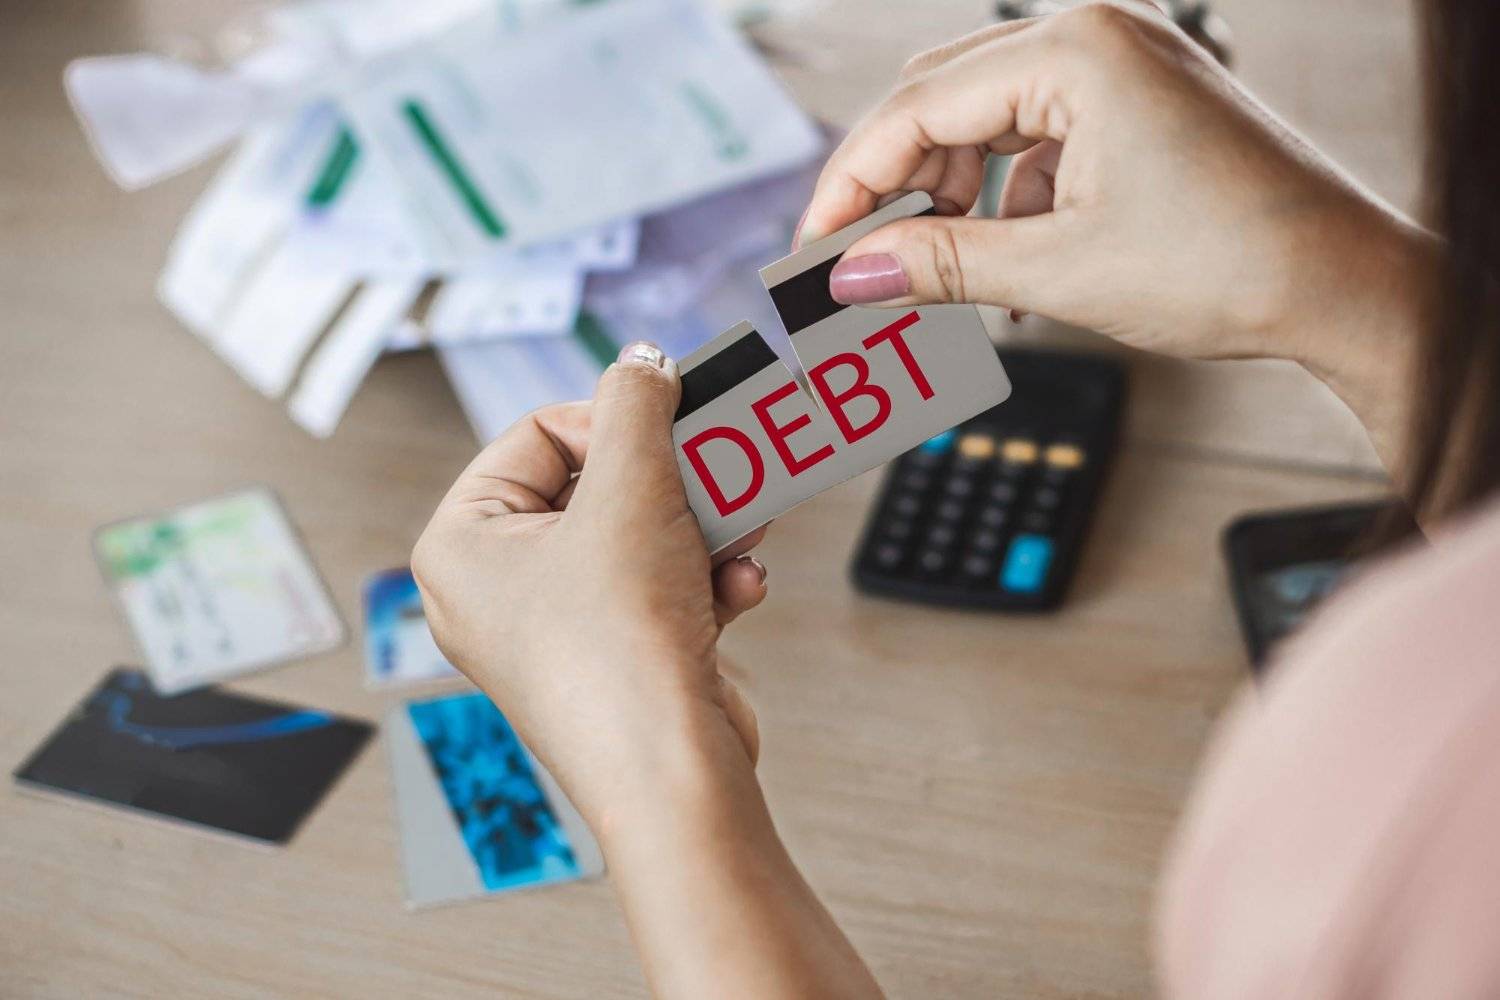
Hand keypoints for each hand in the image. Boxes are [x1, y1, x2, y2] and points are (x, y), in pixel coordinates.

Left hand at [411, 342, 768, 833]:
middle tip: (718, 463)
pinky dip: (704, 579)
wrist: (672, 773)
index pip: (535, 437)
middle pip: (594, 487)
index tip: (669, 426)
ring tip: (742, 522)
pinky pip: (657, 589)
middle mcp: (494, 589)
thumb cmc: (621, 646)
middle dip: (671, 479)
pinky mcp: (611, 660)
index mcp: (460, 545)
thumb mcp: (632, 492)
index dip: (610, 423)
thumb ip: (636, 410)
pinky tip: (738, 585)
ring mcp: (553, 630)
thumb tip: (640, 365)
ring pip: (637, 537)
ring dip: (701, 525)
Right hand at [800, 2, 1427, 371]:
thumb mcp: (1059, 270)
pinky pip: (1038, 135)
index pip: (917, 106)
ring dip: (952, 193)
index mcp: (1075, 51)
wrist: (1346, 287)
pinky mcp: (1140, 102)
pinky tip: (1005, 255)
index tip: (815, 245)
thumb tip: (854, 272)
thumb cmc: (1231, 264)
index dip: (852, 181)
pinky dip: (1008, 195)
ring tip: (937, 266)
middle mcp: (1097, 36)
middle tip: (857, 256)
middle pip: (944, 97)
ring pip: (988, 117)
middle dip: (896, 182)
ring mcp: (1123, 65)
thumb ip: (941, 262)